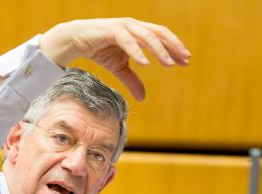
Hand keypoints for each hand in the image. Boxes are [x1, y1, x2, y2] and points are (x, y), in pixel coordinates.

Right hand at [40, 18, 190, 100]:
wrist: (75, 41)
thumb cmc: (100, 50)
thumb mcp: (119, 68)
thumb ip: (132, 80)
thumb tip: (143, 98)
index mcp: (139, 32)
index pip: (161, 38)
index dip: (174, 48)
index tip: (186, 61)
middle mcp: (134, 26)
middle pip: (159, 34)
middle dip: (173, 46)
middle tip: (185, 59)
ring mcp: (123, 26)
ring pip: (146, 36)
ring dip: (159, 50)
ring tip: (169, 64)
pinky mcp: (111, 30)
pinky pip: (127, 40)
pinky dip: (137, 52)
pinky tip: (145, 64)